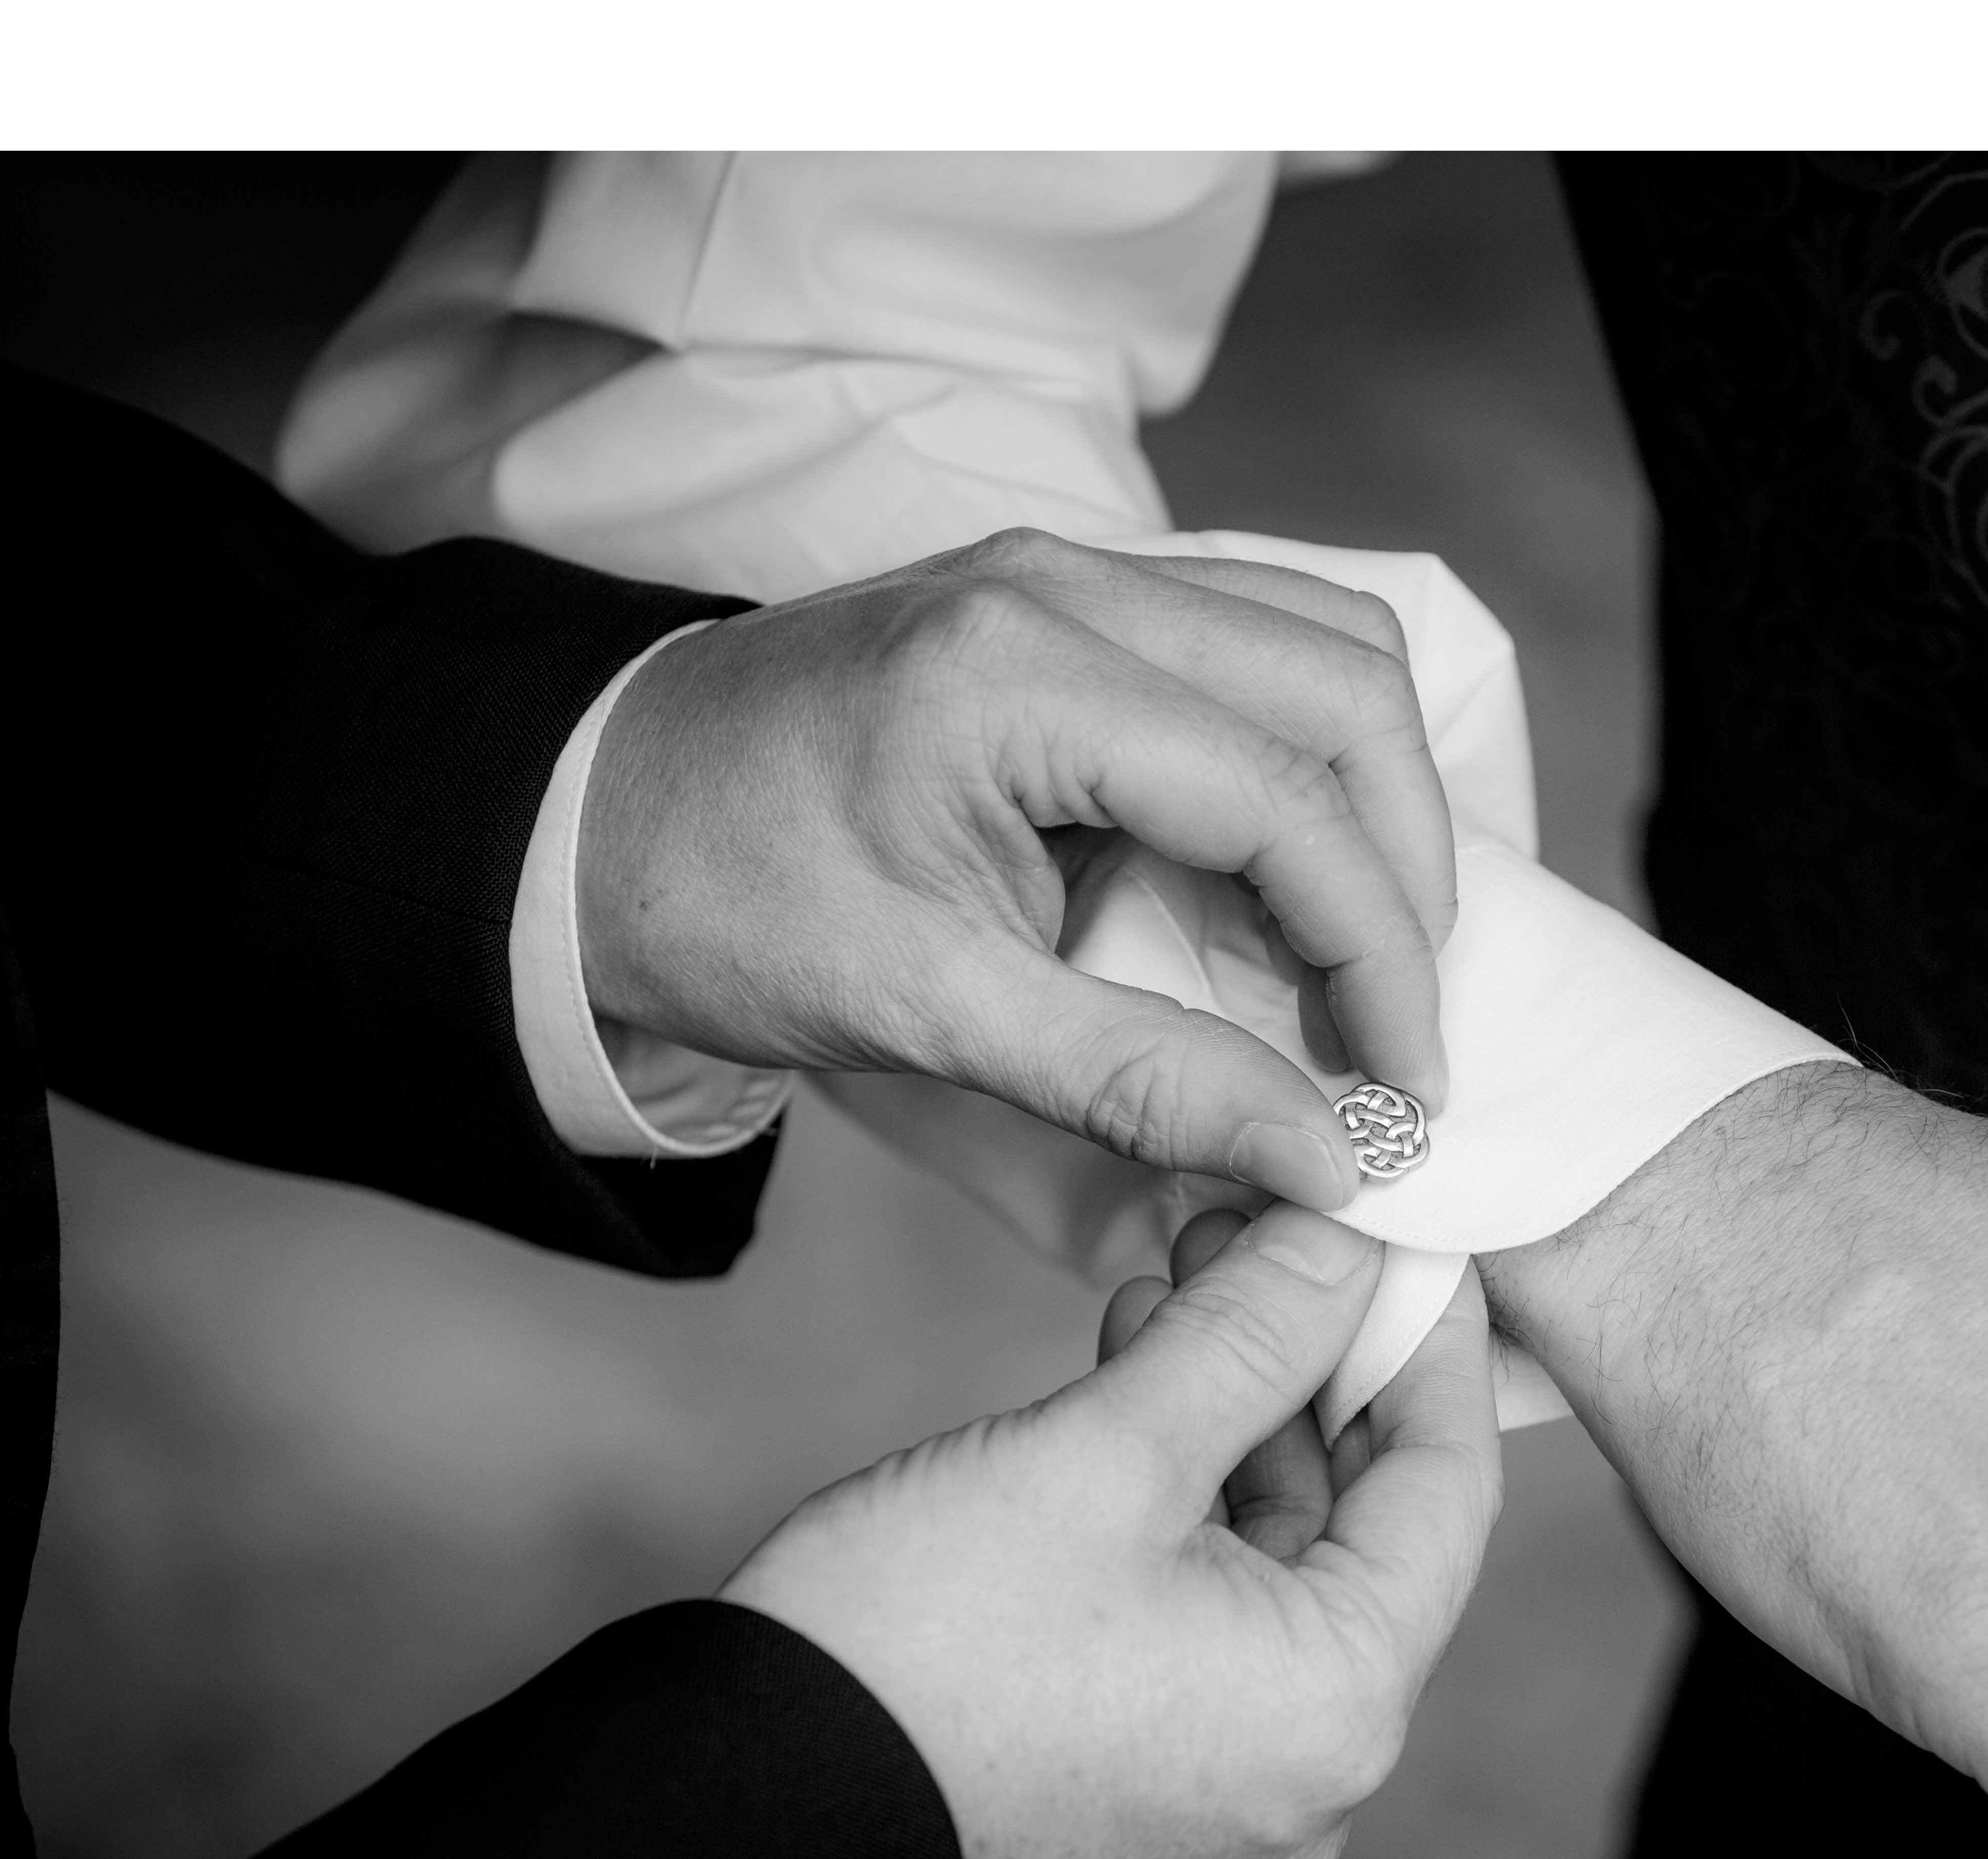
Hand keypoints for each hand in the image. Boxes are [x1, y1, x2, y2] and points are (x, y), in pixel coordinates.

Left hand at [581, 528, 1455, 1209]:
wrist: (579, 825)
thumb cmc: (719, 908)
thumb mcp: (925, 1012)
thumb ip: (1136, 1079)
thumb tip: (1322, 1158)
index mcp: (1015, 669)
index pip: (1285, 792)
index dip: (1379, 952)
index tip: (1407, 1089)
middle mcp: (1063, 579)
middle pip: (1346, 683)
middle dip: (1408, 867)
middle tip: (1400, 1028)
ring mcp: (1069, 571)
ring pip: (1322, 643)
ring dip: (1373, 800)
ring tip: (1367, 955)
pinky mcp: (1067, 601)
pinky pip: (1255, 646)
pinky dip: (1310, 761)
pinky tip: (1294, 878)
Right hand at [718, 1202, 1501, 1858]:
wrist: (749, 1804)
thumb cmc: (925, 1642)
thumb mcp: (1106, 1453)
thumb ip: (1249, 1336)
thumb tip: (1342, 1242)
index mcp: (1339, 1706)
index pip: (1449, 1489)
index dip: (1427, 1342)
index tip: (1410, 1235)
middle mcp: (1313, 1767)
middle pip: (1367, 1524)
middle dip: (1311, 1363)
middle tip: (1269, 1229)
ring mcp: (1230, 1780)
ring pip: (1280, 1557)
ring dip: (1238, 1415)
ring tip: (1186, 1275)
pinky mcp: (1152, 1772)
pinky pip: (1215, 1609)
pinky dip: (1188, 1496)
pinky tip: (1142, 1373)